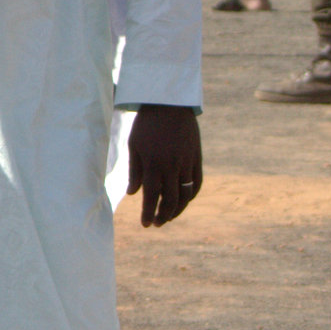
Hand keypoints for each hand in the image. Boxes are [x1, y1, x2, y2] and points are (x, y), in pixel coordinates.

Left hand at [125, 105, 201, 227]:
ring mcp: (187, 163)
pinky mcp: (197, 159)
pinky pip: (197, 183)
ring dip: (177, 209)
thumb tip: (133, 194)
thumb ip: (135, 171)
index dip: (148, 212)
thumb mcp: (134, 146)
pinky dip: (191, 195)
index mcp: (153, 164)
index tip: (145, 224)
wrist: (170, 105)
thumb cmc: (146, 125)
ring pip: (185, 194)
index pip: (151, 196)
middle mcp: (172, 166)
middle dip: (162, 215)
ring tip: (168, 217)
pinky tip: (183, 202)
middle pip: (170, 199)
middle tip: (156, 224)